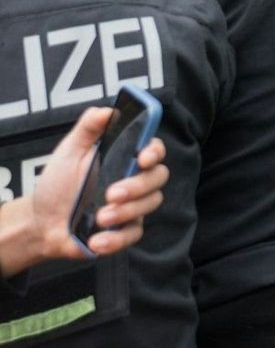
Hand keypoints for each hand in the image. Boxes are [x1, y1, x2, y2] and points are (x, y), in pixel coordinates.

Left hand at [18, 108, 169, 270]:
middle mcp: (135, 180)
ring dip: (126, 212)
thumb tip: (108, 110)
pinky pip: (134, 235)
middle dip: (138, 186)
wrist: (40, 221)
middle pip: (158, 178)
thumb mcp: (69, 151)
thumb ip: (88, 128)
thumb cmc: (58, 183)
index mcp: (125, 158)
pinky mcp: (124, 231)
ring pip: (149, 205)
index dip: (155, 152)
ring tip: (99, 218)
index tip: (143, 157)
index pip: (154, 150)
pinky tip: (97, 240)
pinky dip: (116, 239)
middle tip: (111, 193)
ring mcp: (132, 206)